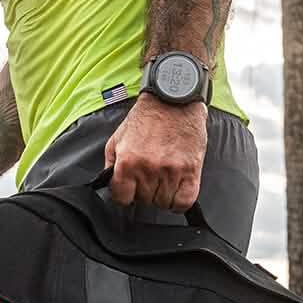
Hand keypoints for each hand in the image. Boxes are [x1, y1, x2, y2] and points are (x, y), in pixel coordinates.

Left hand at [104, 94, 207, 210]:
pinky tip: (177, 189)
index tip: (131, 189)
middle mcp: (148, 169)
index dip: (126, 195)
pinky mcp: (191, 171)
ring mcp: (170, 171)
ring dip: (163, 195)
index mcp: (127, 162)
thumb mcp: (117, 138)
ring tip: (164, 178)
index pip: (122, 199)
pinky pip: (183, 202)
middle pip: (144, 201)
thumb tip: (111, 186)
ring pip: (163, 203)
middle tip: (150, 176)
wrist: (173, 99)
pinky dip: (179, 201)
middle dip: (145, 192)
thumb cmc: (146, 118)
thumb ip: (111, 164)